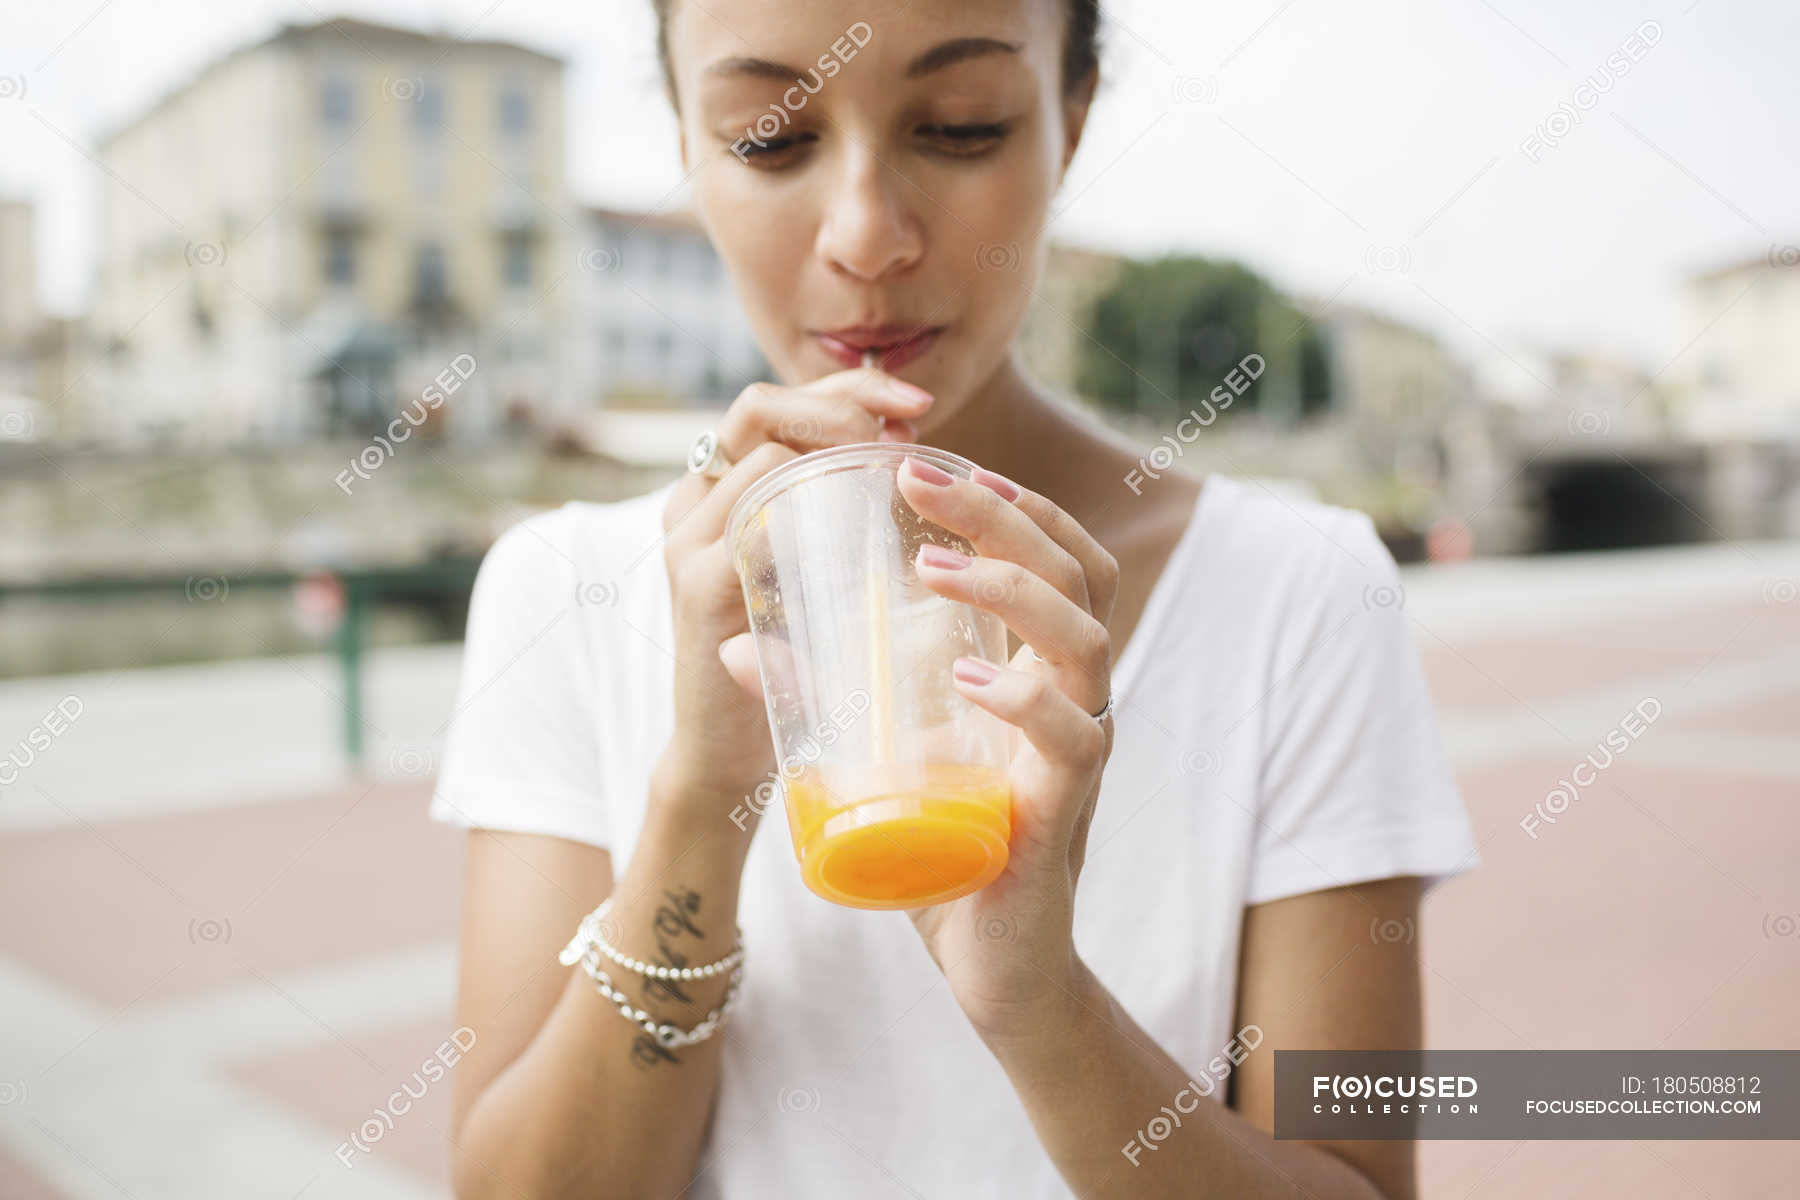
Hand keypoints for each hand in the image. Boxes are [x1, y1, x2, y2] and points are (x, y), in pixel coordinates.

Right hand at [658, 368, 933, 813]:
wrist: (729, 757)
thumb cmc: (791, 664)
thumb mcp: (820, 580)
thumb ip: (848, 523)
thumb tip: (921, 460)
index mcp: (722, 493)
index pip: (780, 404)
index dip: (850, 388)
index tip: (920, 405)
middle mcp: (693, 505)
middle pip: (758, 408)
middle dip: (843, 400)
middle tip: (915, 422)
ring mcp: (690, 543)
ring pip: (760, 452)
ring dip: (835, 445)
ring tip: (900, 467)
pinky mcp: (700, 590)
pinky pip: (753, 518)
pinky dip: (813, 507)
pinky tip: (868, 516)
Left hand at [892, 455, 1119, 1041]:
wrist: (990, 965)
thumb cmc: (945, 851)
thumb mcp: (888, 756)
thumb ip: (834, 698)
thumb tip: (738, 644)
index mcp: (1045, 671)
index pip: (1058, 558)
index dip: (1009, 500)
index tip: (933, 463)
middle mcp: (1077, 698)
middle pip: (1075, 573)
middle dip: (999, 512)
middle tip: (914, 480)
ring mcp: (1080, 751)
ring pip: (1085, 639)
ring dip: (1010, 588)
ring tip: (931, 568)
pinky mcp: (1067, 811)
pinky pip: (1074, 739)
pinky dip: (1027, 699)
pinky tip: (970, 678)